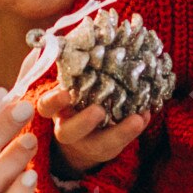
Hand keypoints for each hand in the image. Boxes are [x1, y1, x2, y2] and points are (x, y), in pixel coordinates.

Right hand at [35, 84, 149, 175]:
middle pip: (69, 132)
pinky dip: (135, 129)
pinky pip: (121, 144)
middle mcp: (68, 128)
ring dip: (120, 132)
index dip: (54, 101)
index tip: (66, 93)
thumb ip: (76, 73)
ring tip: (137, 119)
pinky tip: (146, 116)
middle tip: (99, 111)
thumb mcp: (70, 89)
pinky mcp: (107, 147)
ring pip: (100, 144)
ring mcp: (89, 141)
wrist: (79, 138)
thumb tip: (95, 45)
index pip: (47, 106)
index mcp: (56, 110)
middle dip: (84, 122)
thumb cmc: (75, 101)